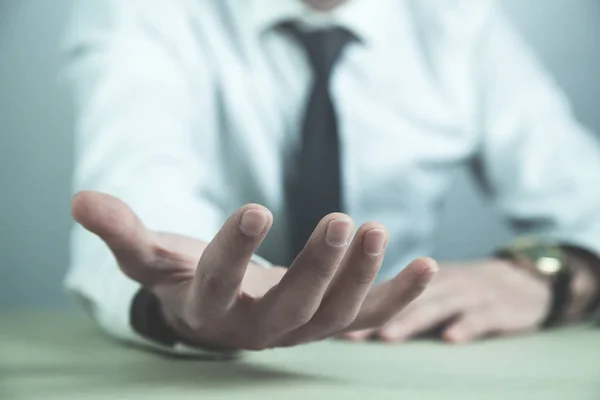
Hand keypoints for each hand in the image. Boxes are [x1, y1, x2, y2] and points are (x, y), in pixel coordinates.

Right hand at [72, 191, 437, 350]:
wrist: (222, 308)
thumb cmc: (185, 277)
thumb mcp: (151, 255)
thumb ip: (122, 230)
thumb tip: (79, 199)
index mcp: (209, 310)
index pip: (219, 286)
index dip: (234, 252)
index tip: (254, 207)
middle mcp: (257, 328)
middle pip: (292, 309)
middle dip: (318, 268)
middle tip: (342, 221)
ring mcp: (299, 329)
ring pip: (335, 316)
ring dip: (362, 277)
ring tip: (376, 229)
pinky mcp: (328, 320)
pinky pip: (368, 317)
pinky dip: (398, 296)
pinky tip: (426, 264)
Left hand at [342, 260, 550, 343]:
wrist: (528, 279)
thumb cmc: (471, 288)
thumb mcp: (438, 285)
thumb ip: (403, 298)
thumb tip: (354, 316)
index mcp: (423, 279)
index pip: (386, 293)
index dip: (359, 305)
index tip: (332, 322)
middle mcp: (441, 282)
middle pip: (405, 300)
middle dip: (376, 315)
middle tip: (351, 333)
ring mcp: (470, 294)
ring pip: (437, 307)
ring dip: (412, 321)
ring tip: (388, 336)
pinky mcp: (499, 307)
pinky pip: (481, 317)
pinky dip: (466, 326)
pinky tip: (451, 338)